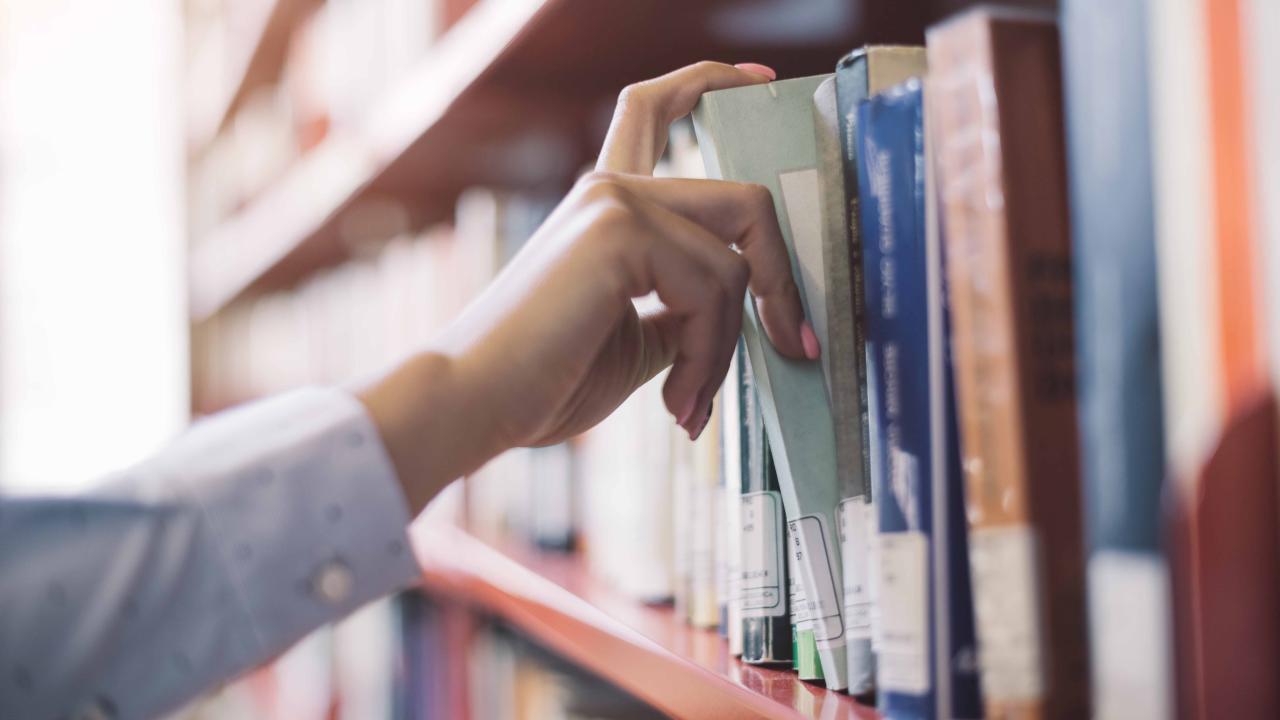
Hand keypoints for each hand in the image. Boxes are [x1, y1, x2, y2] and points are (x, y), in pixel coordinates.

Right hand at [360, 61, 815, 513]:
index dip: (714, 82)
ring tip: (692, 402)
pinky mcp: (618, 230)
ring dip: (729, 347)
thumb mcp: (638, 340)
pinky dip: (711, 355)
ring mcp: (614, 201)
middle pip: (743, 201)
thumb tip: (745, 314)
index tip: (761, 80)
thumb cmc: (542, 382)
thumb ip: (687, 310)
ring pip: (736, 261)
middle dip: (781, 279)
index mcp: (606, 204)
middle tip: (793, 343)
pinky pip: (714, 290)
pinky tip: (677, 400)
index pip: (656, 108)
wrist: (475, 404)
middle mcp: (610, 187)